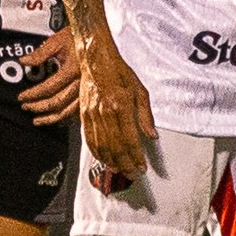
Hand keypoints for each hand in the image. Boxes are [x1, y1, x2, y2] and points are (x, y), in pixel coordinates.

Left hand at [16, 26, 86, 124]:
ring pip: (68, 111)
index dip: (33, 94)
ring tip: (37, 120)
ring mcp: (88, 89)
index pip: (49, 87)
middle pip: (58, 101)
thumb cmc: (78, 37)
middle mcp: (82, 81)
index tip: (21, 97)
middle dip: (39, 107)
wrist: (98, 37)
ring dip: (51, 117)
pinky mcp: (91, 93)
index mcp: (74, 68)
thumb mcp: (58, 40)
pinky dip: (64, 117)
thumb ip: (40, 53)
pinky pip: (77, 110)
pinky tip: (54, 118)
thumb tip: (23, 61)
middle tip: (25, 107)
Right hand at [79, 38, 155, 187]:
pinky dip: (96, 152)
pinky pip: (89, 139)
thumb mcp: (140, 91)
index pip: (130, 140)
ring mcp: (92, 115)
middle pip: (115, 147)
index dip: (136, 157)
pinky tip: (102, 159)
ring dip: (110, 161)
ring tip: (119, 170)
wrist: (96, 60)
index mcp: (121, 107)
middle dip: (125, 164)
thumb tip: (152, 135)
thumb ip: (146, 116)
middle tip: (132, 174)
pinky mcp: (84, 115)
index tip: (142, 167)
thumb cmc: (119, 73)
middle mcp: (106, 113)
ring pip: (101, 146)